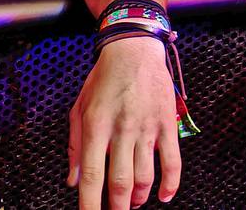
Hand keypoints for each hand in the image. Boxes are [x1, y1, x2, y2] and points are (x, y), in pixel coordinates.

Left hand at [68, 37, 180, 209]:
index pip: (92, 174)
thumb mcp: (79, 107)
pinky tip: (163, 196)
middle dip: (117, 206)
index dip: (90, 202)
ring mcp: (147, 129)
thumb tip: (72, 179)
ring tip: (133, 203)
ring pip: (145, 176)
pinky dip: (170, 185)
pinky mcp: (167, 126)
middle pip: (120, 181)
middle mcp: (121, 129)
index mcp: (95, 125)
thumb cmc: (103, 80)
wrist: (133, 51)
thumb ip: (74, 145)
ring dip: (139, 197)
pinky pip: (173, 163)